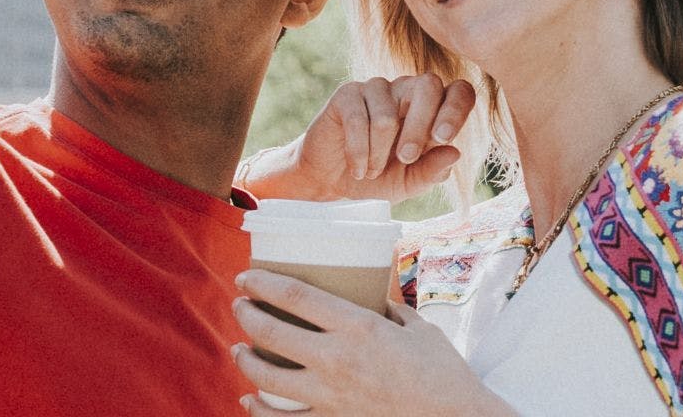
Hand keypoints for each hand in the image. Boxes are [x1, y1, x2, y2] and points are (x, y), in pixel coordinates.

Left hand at [228, 269, 513, 416]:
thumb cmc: (444, 375)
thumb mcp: (419, 329)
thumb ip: (391, 311)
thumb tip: (375, 298)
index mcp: (359, 328)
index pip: (295, 297)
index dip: (262, 284)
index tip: (246, 278)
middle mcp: (337, 360)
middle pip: (271, 333)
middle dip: (246, 315)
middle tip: (240, 306)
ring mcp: (330, 397)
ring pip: (267, 378)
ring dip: (245, 361)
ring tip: (239, 350)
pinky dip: (258, 410)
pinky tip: (249, 400)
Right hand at [237, 75, 474, 202]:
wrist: (333, 182)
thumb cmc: (378, 178)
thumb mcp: (410, 183)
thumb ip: (433, 170)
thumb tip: (455, 152)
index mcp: (433, 109)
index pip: (458, 91)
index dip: (456, 109)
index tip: (443, 138)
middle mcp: (407, 90)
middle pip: (428, 86)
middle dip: (418, 128)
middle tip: (405, 158)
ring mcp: (377, 88)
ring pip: (387, 115)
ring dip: (378, 154)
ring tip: (371, 171)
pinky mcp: (348, 94)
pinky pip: (358, 119)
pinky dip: (358, 152)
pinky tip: (357, 167)